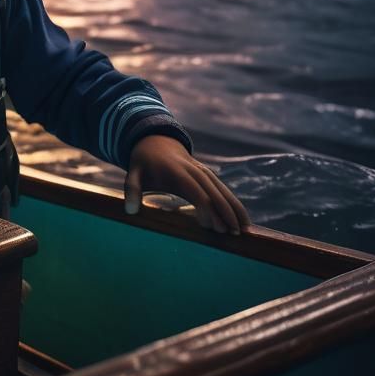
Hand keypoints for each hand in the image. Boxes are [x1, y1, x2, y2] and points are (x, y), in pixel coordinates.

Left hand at [124, 135, 250, 234]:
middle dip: (225, 212)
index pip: (196, 192)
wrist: (155, 141)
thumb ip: (132, 190)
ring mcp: (203, 171)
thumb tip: (129, 211)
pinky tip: (242, 219)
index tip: (213, 228)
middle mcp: (194, 170)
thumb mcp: (133, 173)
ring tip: (244, 229)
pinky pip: (223, 188)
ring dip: (234, 208)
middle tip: (234, 234)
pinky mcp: (208, 174)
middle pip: (213, 192)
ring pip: (222, 189)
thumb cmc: (143, 163)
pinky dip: (234, 202)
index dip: (206, 209)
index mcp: (177, 172)